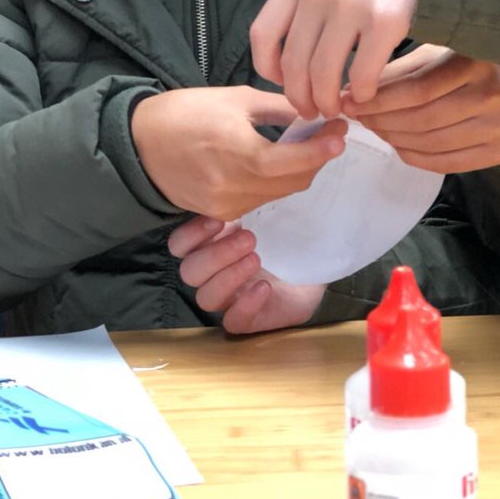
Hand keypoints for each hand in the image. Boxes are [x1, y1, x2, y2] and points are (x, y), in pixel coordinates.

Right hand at [131, 86, 346, 219]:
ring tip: (305, 145)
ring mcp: (227, 204)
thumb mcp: (236, 99)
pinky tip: (276, 161)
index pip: (296, 161)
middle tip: (329, 134)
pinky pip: (260, 199)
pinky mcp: (219, 212)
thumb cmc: (186, 112)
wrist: (138, 144)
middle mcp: (235, 186)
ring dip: (298, 171)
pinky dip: (275, 181)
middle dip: (317, 159)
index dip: (324, 148)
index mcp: (240, 153)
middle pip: (295, 182)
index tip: (341, 129)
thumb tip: (317, 110)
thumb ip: (280, 109)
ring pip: (280, 192)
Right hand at [168, 216, 325, 334]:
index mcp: (213, 244)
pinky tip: (264, 288)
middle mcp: (216, 274)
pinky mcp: (250, 319)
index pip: (179, 245)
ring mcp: (230, 299)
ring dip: (228, 276)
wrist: (320, 261)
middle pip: (189, 272)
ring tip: (257, 258)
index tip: (219, 220)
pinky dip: (245, 305)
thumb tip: (247, 176)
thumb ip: (252, 202)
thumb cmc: (289, 234)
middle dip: (217, 254)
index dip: (190, 234)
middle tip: (250, 238)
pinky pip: (232, 322)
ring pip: (205, 298)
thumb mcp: (272, 212)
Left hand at [251, 0, 419, 119]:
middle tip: (312, 110)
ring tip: (336, 108)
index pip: (262, 34)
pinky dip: (362, 93)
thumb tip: (288, 58)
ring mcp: (352, 4)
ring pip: (323, 75)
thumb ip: (305, 0)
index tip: (283, 82)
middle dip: (299, 97)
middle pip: (292, 62)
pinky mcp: (386, 20)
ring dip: (327, 101)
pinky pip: (363, 74)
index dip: (267, 68)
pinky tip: (366, 93)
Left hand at [343, 44, 499, 172]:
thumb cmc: (474, 57)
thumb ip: (401, 69)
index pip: (416, 90)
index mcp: (476, 61)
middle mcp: (493, 96)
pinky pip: (446, 163)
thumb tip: (354, 91)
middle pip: (421, 119)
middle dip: (379, 120)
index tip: (348, 100)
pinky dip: (414, 156)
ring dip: (392, 138)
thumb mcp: (440, 49)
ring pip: (430, 143)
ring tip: (374, 128)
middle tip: (356, 116)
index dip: (377, 100)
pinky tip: (398, 144)